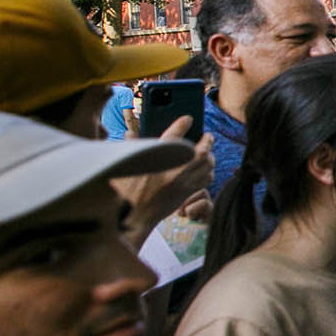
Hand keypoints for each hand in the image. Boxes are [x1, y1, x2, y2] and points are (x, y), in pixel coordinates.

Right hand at [113, 119, 213, 238]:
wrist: (132, 216)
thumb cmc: (125, 190)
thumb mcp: (125, 165)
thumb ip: (132, 147)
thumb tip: (131, 134)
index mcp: (155, 160)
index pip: (174, 136)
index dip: (182, 124)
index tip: (188, 119)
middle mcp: (172, 170)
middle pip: (199, 151)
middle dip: (206, 141)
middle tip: (207, 135)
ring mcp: (181, 183)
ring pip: (206, 165)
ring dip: (210, 156)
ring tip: (208, 151)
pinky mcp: (186, 194)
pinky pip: (206, 180)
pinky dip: (209, 171)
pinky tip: (205, 169)